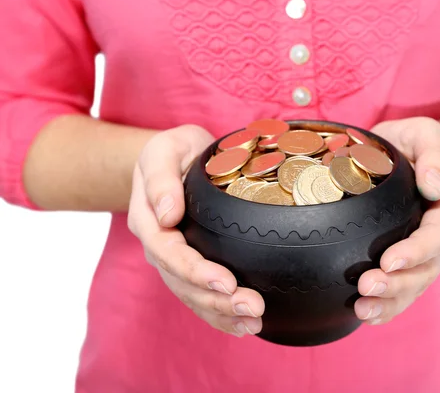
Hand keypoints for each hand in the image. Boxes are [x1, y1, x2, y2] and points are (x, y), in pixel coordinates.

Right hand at [127, 125, 264, 336]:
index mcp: (148, 218)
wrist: (177, 159)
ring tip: (253, 322)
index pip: (168, 252)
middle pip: (182, 282)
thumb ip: (161, 178)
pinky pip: (200, 296)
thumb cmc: (175, 150)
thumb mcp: (165, 149)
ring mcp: (173, 259)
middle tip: (253, 308)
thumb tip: (167, 215)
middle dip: (217, 300)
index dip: (195, 271)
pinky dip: (220, 315)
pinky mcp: (189, 265)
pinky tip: (242, 327)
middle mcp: (158, 244)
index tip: (227, 282)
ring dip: (222, 313)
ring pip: (192, 295)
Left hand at [354, 117, 439, 324]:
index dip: (416, 250)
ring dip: (390, 301)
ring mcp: (418, 251)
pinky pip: (399, 290)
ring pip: (413, 285)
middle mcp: (434, 234)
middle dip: (398, 283)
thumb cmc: (410, 142)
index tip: (388, 260)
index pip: (436, 233)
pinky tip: (366, 315)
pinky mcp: (400, 260)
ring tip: (363, 309)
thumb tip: (433, 186)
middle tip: (367, 287)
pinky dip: (385, 307)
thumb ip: (434, 153)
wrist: (399, 153)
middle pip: (425, 268)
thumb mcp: (425, 134)